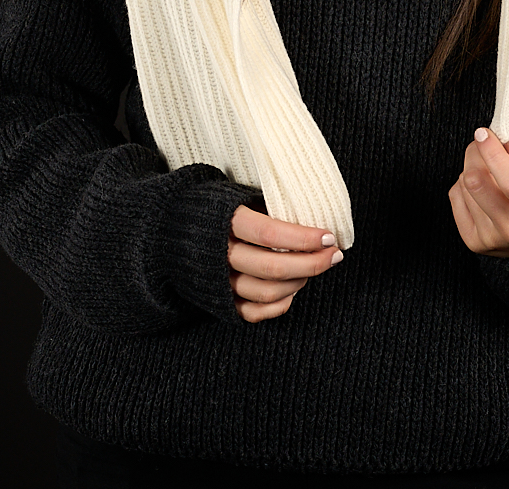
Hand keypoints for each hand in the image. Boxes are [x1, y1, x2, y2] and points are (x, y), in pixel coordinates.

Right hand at [228, 204, 343, 322]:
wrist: (174, 225)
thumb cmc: (218, 206)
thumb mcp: (240, 195)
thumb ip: (270, 207)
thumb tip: (313, 216)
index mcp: (226, 222)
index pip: (270, 234)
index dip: (304, 238)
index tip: (330, 236)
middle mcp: (220, 255)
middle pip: (273, 268)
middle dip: (312, 263)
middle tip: (334, 254)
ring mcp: (219, 282)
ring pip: (267, 292)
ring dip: (298, 282)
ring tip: (313, 266)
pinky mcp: (219, 301)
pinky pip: (253, 313)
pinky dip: (279, 305)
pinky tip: (294, 289)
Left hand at [449, 127, 508, 257]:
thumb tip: (498, 140)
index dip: (493, 155)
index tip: (483, 133)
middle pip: (477, 183)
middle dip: (475, 153)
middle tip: (483, 142)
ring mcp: (491, 240)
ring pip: (464, 185)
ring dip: (472, 168)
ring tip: (489, 171)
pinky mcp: (473, 242)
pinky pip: (454, 195)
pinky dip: (463, 183)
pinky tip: (481, 187)